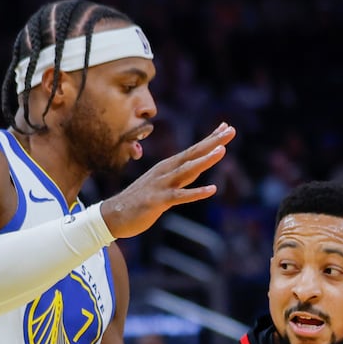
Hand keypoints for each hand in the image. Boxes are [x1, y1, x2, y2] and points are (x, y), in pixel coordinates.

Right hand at [100, 122, 236, 238]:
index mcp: (166, 168)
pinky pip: (179, 196)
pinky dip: (195, 193)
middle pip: (192, 155)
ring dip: (204, 161)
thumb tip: (199, 169)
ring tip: (222, 151)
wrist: (111, 216)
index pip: (192, 150)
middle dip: (212, 142)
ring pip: (186, 171)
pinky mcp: (157, 201)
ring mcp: (160, 186)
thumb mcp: (161, 185)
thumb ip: (181, 177)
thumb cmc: (137, 201)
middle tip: (231, 130)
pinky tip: (211, 190)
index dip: (209, 139)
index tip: (225, 127)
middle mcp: (164, 172)